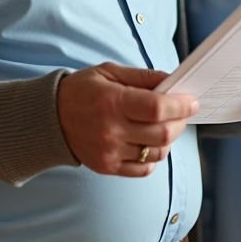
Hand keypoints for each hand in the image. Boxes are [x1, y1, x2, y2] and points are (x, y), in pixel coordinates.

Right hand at [57, 62, 197, 177]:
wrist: (49, 118)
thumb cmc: (82, 90)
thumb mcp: (110, 72)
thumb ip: (143, 77)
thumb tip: (173, 81)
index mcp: (113, 102)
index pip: (158, 109)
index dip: (180, 105)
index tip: (192, 101)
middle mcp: (112, 131)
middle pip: (163, 133)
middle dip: (180, 122)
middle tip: (182, 112)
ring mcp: (110, 153)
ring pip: (157, 153)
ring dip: (169, 139)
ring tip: (164, 126)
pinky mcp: (107, 167)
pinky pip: (144, 169)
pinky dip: (154, 157)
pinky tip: (149, 143)